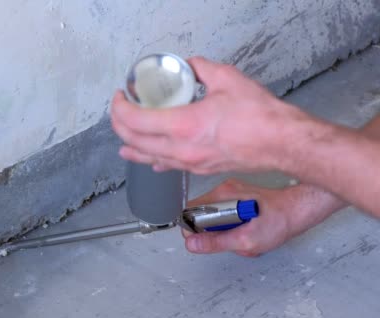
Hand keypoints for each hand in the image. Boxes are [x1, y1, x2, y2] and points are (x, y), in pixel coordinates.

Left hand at [111, 56, 310, 174]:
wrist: (281, 144)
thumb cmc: (260, 118)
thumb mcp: (227, 79)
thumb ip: (202, 69)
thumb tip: (192, 65)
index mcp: (183, 125)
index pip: (134, 121)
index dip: (119, 108)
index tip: (120, 96)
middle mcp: (181, 149)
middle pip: (134, 141)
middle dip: (119, 125)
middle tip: (120, 110)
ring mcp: (189, 162)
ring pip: (147, 158)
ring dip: (131, 147)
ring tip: (122, 140)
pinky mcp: (199, 169)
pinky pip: (167, 166)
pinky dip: (152, 159)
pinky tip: (151, 159)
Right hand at [182, 179, 343, 256]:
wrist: (296, 211)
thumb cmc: (278, 221)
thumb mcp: (246, 240)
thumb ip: (217, 242)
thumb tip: (192, 244)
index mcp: (221, 196)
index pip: (189, 212)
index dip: (194, 229)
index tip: (207, 239)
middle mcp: (222, 191)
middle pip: (199, 215)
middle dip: (212, 232)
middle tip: (232, 237)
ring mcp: (228, 193)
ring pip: (210, 217)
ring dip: (223, 231)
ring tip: (241, 234)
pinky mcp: (234, 198)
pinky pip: (221, 215)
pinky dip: (230, 227)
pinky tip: (244, 229)